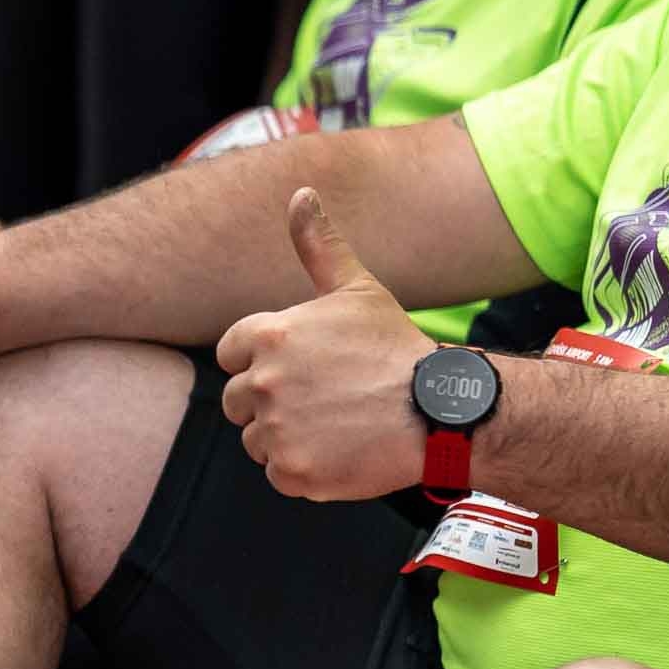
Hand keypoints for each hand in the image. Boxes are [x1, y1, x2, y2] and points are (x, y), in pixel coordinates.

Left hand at [213, 189, 429, 500]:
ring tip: (335, 425)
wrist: (438, 411)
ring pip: (256, 440)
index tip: (300, 368)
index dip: (262, 361)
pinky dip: (304, 469)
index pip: (230, 353)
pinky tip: (339, 451)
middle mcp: (265, 382)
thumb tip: (301, 194)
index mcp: (270, 335)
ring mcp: (277, 430)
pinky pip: (279, 475)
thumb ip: (319, 245)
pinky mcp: (293, 472)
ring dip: (287, 437)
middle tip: (322, 400)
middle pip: (238, 401)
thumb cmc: (397, 349)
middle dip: (271, 402)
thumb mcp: (357, 289)